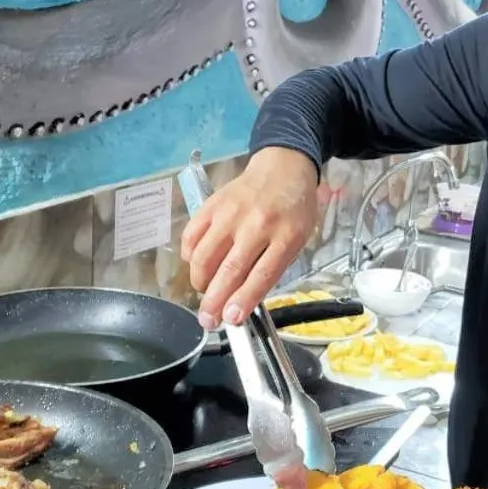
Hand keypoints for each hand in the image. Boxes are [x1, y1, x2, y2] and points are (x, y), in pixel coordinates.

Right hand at [182, 147, 318, 328]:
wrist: (282, 168)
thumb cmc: (293, 209)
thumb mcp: (298, 239)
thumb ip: (273, 266)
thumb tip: (243, 299)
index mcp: (286, 235)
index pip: (262, 273)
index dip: (244, 299)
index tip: (231, 319)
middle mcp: (257, 223)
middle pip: (230, 268)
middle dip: (215, 300)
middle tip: (207, 320)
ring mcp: (231, 212)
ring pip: (205, 255)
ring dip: (200, 281)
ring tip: (205, 292)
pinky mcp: (212, 204)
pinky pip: (192, 235)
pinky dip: (189, 256)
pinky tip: (197, 265)